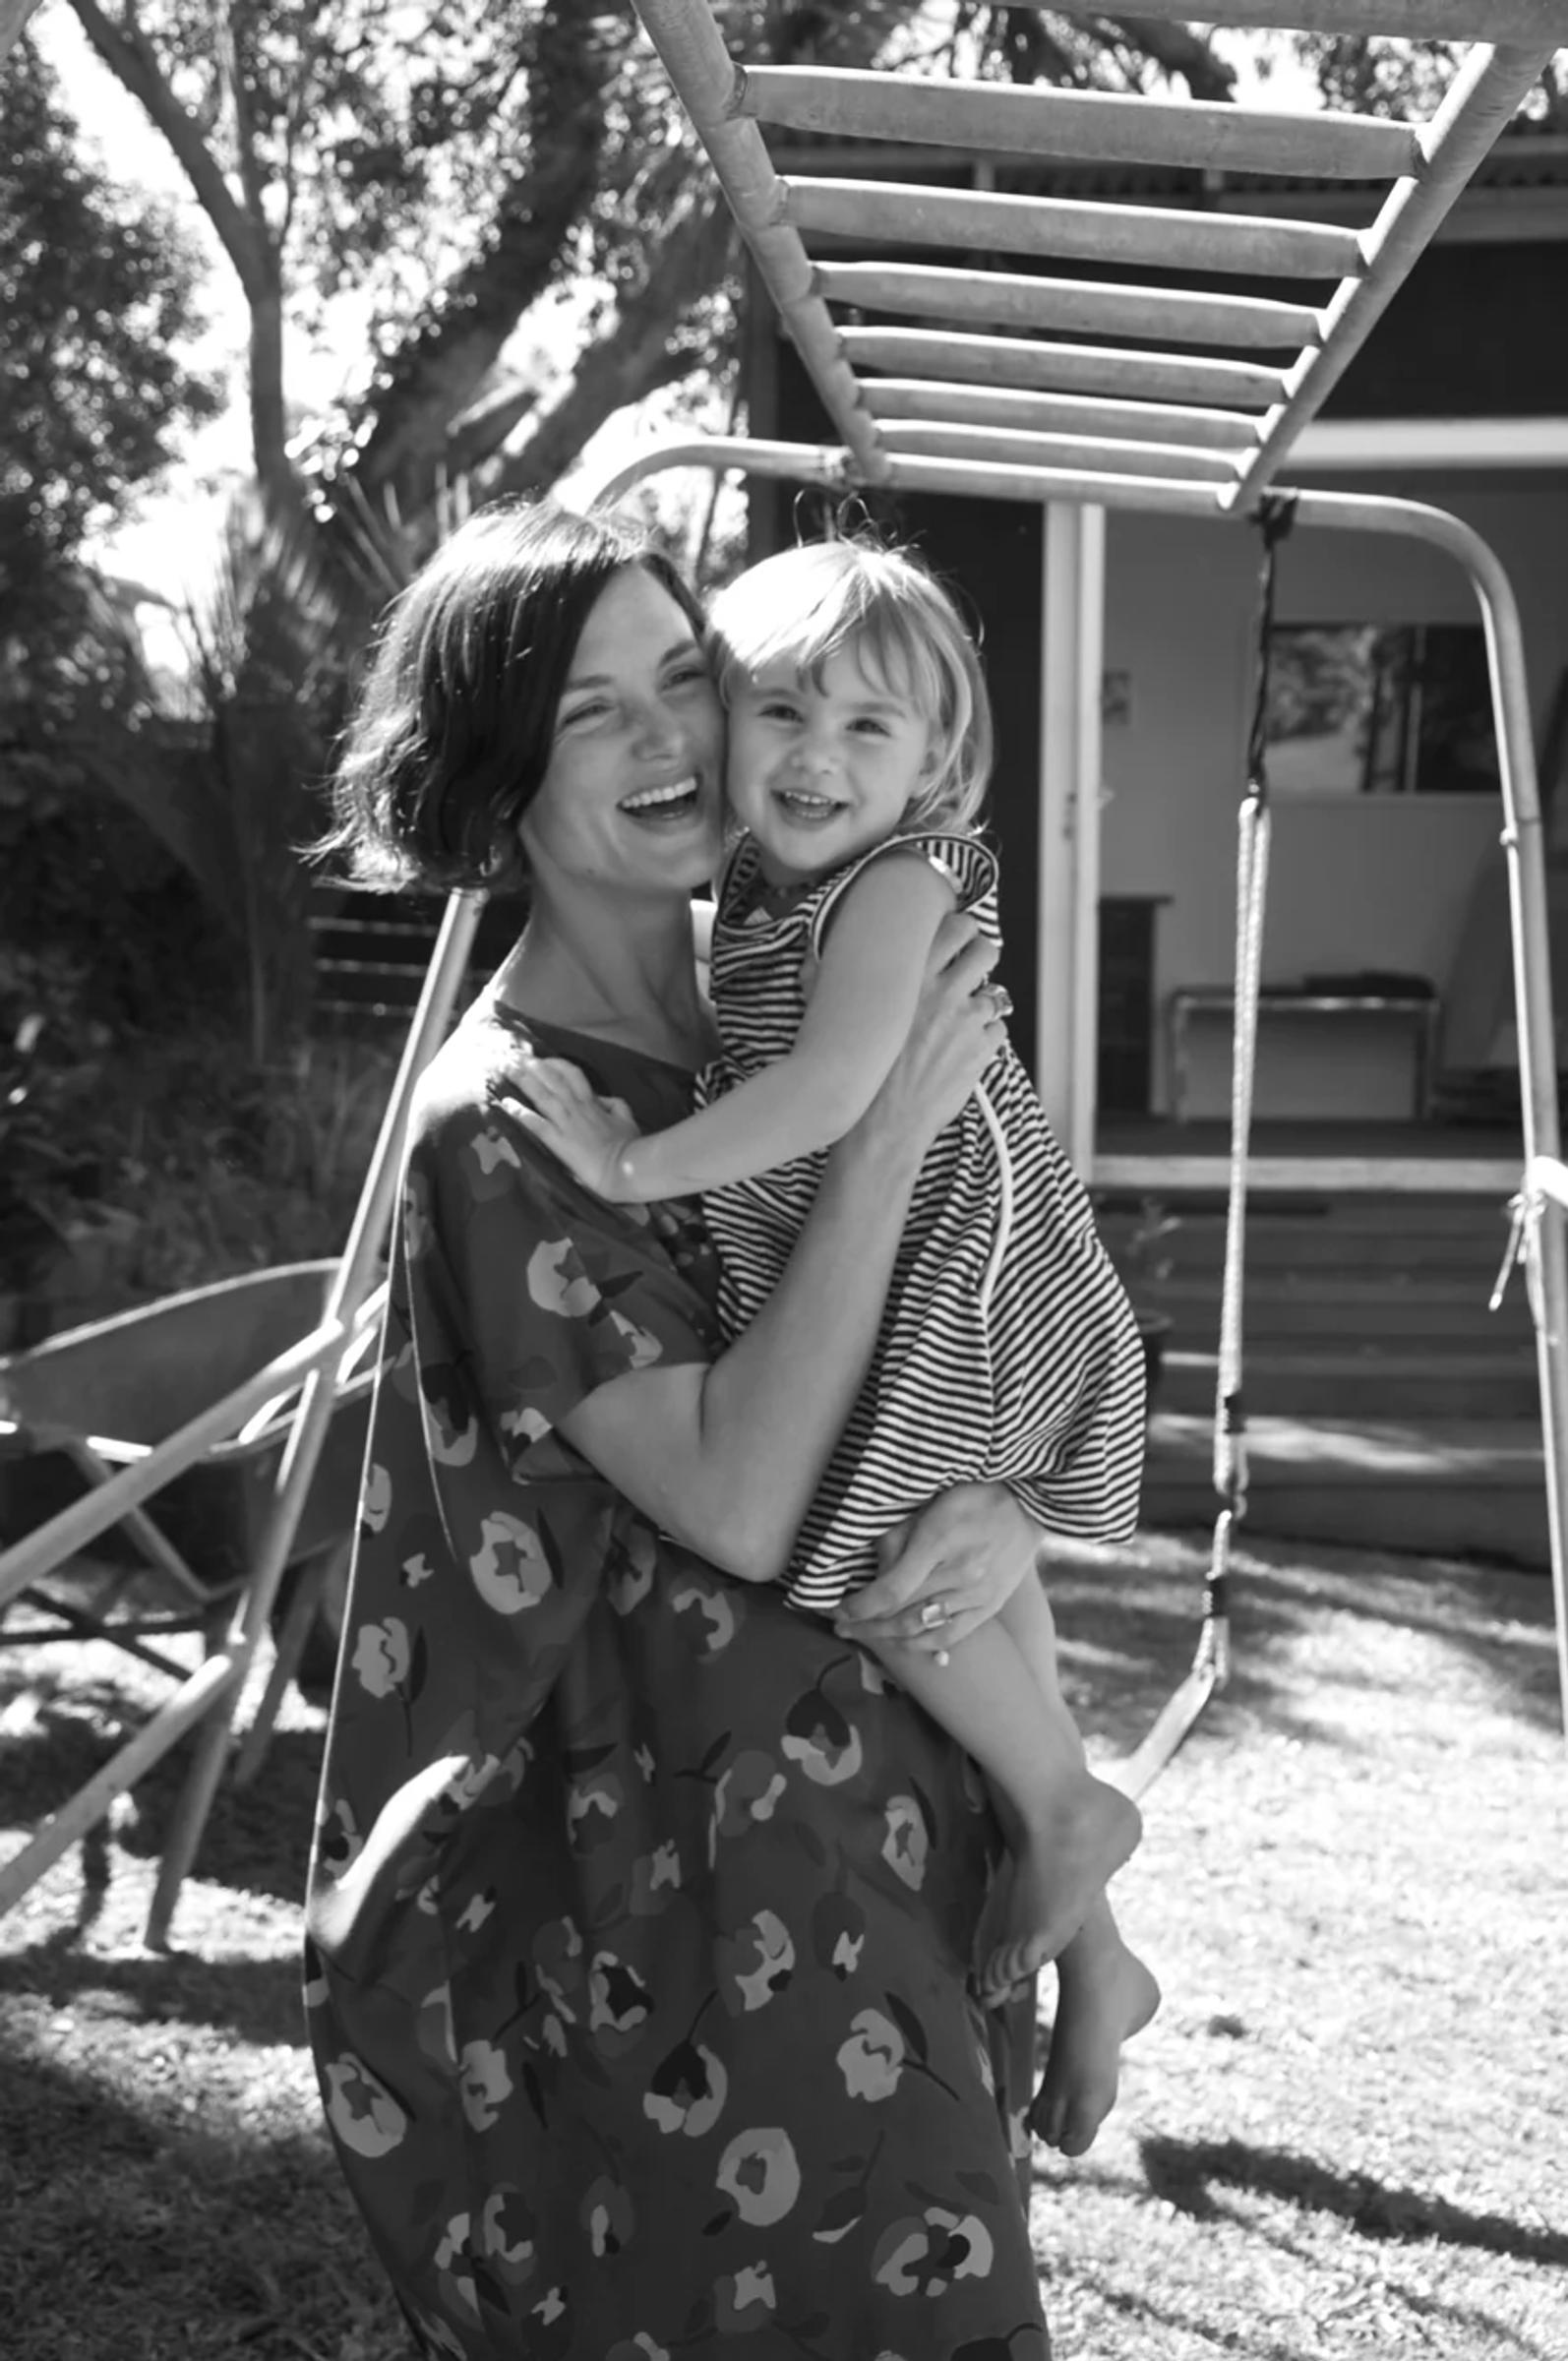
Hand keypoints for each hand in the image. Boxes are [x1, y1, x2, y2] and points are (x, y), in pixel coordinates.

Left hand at [507, 1057, 641, 1200]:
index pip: (572, 1074)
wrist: (623, 1168)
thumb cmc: (628, 1146)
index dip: (555, 1063)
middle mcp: (576, 1108)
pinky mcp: (558, 1142)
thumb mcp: (626, 1118)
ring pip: (542, 1096)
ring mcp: (566, 1124)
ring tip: (506, 1069)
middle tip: (513, 1056)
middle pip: (552, 1080)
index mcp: (592, 1102)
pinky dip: (520, 1113)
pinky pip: (536, 1124)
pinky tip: (506, 1104)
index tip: (541, 1059)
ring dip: (523, 1081)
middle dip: (532, 1066)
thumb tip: (603, 1098)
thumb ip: (614, 1104)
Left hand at [834, 1482, 1040, 1655]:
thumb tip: (873, 1570)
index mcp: (939, 1542)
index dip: (858, 1606)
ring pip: (922, 1630)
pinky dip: (921, 1644)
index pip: (889, 1590)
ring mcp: (977, 1594)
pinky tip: (901, 1643)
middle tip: (841, 1625)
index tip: (838, 1610)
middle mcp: (960, 1574)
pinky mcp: (990, 1606)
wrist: (1029, 1503)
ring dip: (886, 1638)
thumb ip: (897, 1537)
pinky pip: (950, 1636)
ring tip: (865, 1635)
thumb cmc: (972, 1495)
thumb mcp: (928, 1503)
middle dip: (864, 1624)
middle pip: (901, 1614)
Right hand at [846, 912, 1004, 1173]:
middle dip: (983, 956)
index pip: (954, 928)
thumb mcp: (832, 1022)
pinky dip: (988, 1036)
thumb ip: (825, 983)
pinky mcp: (981, 1050)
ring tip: (966, 1017)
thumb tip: (811, 961)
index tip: (959, 935)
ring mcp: (966, 1021)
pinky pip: (998, 1029)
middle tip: (975, 965)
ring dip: (983, 1002)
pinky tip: (968, 1047)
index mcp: (910, 978)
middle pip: (985, 952)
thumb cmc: (858, 1076)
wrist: (883, 1126)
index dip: (962, 928)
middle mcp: (943, 992)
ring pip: (995, 993)